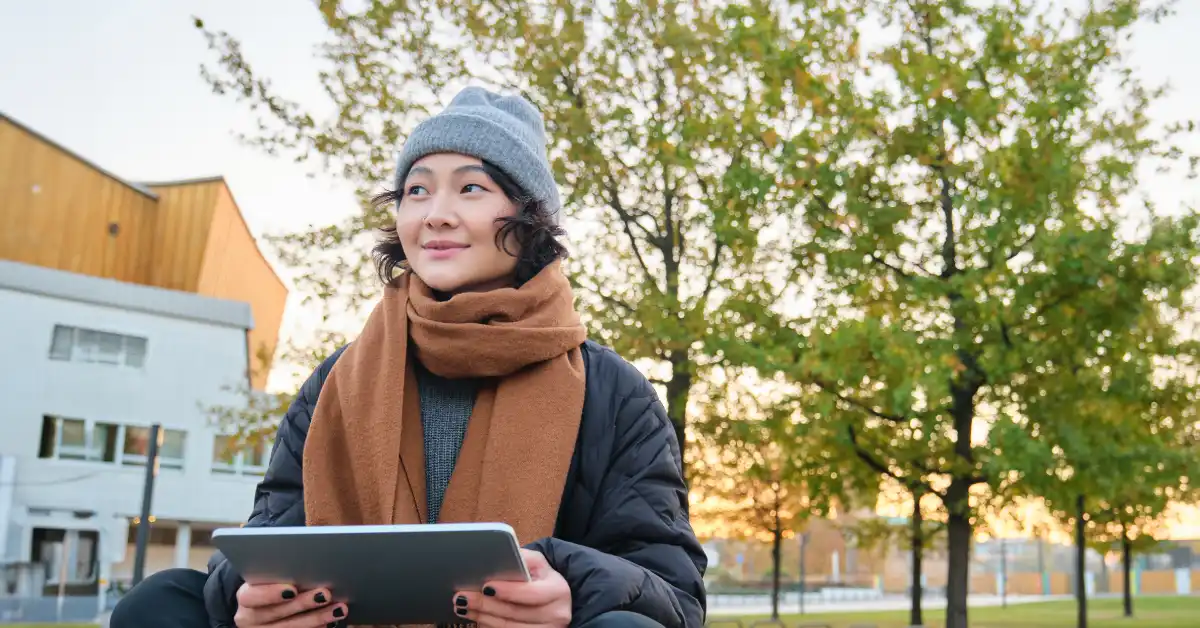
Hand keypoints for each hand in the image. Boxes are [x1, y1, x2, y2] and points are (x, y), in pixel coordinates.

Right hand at [234, 582, 348, 626]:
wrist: (263, 607)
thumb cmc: (272, 584)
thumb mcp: (270, 577)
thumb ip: (283, 572)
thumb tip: (310, 563)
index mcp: (246, 597)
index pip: (252, 596)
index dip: (271, 593)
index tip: (292, 589)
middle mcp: (249, 618)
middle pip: (275, 614)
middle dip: (303, 604)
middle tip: (325, 594)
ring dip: (316, 618)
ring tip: (338, 609)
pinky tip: (330, 622)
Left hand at [453, 548, 570, 627]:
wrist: (555, 600)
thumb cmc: (542, 579)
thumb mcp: (537, 563)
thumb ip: (521, 557)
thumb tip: (497, 554)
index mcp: (558, 590)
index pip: (531, 593)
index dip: (508, 591)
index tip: (486, 586)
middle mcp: (556, 614)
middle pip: (515, 613)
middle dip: (485, 605)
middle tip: (462, 597)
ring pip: (509, 627)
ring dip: (482, 618)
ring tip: (464, 607)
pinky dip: (488, 627)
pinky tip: (477, 619)